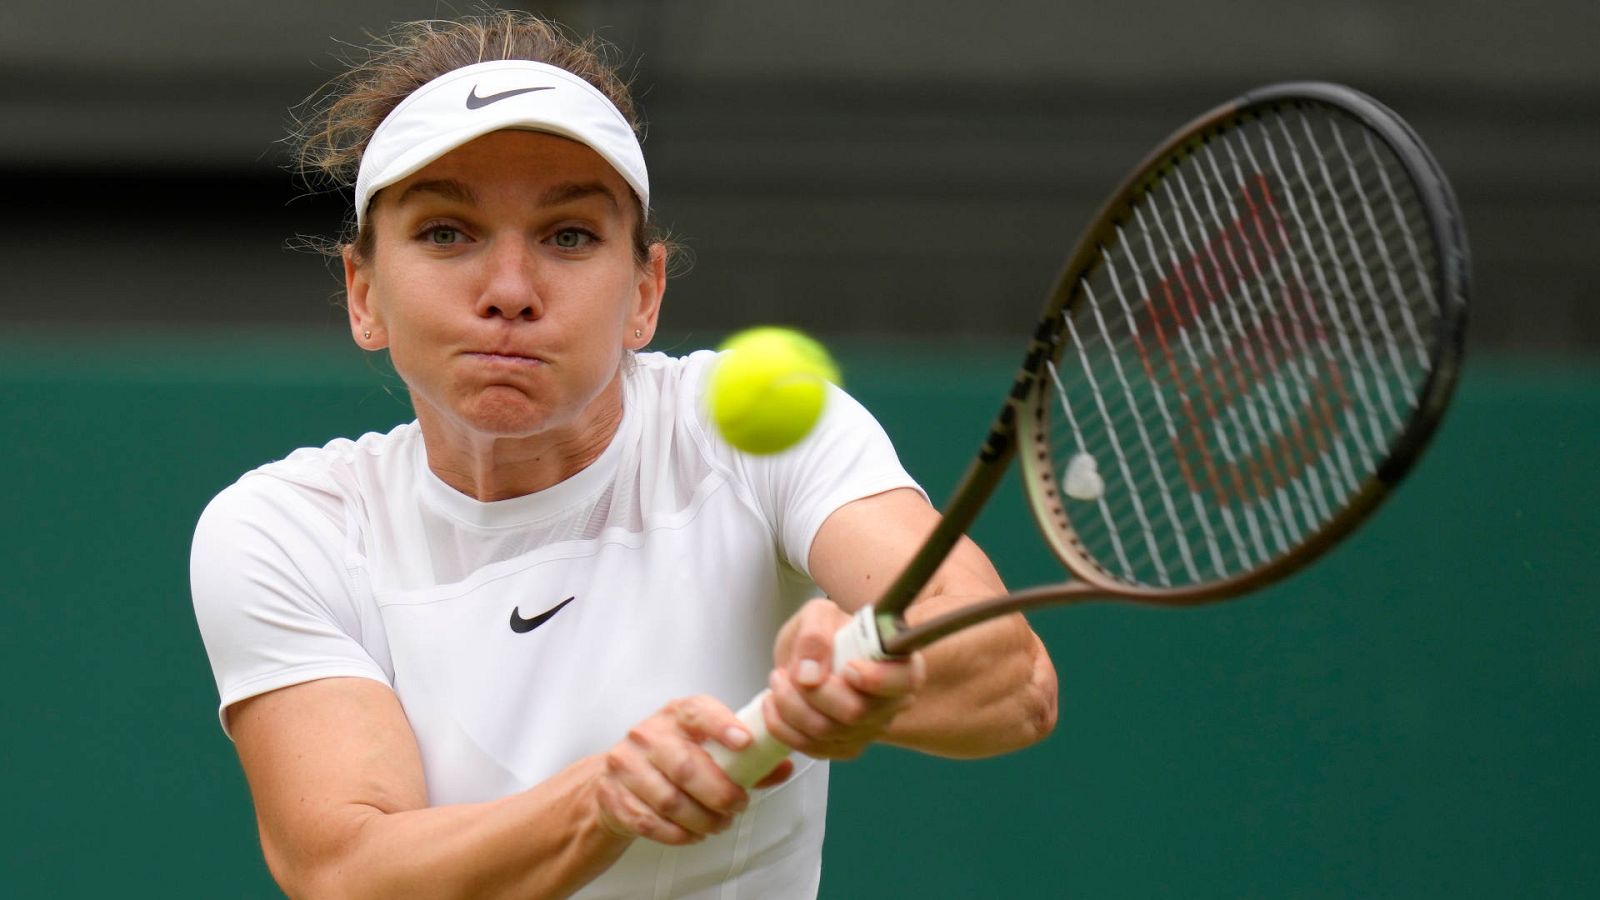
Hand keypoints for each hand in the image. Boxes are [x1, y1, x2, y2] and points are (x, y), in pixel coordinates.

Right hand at [595, 696, 793, 844]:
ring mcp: (626, 765)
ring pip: (670, 800)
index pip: (697, 711)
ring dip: (701, 819)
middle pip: (686, 766)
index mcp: (675, 715)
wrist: (615, 778)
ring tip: (718, 824)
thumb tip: (784, 766)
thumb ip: (746, 759)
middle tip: (738, 806)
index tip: (745, 742)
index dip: (722, 725)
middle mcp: (647, 735)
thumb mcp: (705, 748)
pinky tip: (692, 834)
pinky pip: (651, 822)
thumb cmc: (671, 760)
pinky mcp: (614, 796)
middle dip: (719, 793)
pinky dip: (678, 834)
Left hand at [763, 599, 925, 759]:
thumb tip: (809, 674)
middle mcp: (891, 702)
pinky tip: (774, 705)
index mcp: (899, 662)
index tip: (847, 667)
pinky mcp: (844, 746)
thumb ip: (815, 636)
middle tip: (789, 671)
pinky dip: (784, 727)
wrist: (807, 657)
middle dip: (812, 692)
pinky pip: (812, 748)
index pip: (904, 680)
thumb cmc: (822, 633)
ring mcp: (869, 729)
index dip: (877, 678)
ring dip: (791, 707)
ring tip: (778, 681)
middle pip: (856, 711)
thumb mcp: (817, 615)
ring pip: (828, 731)